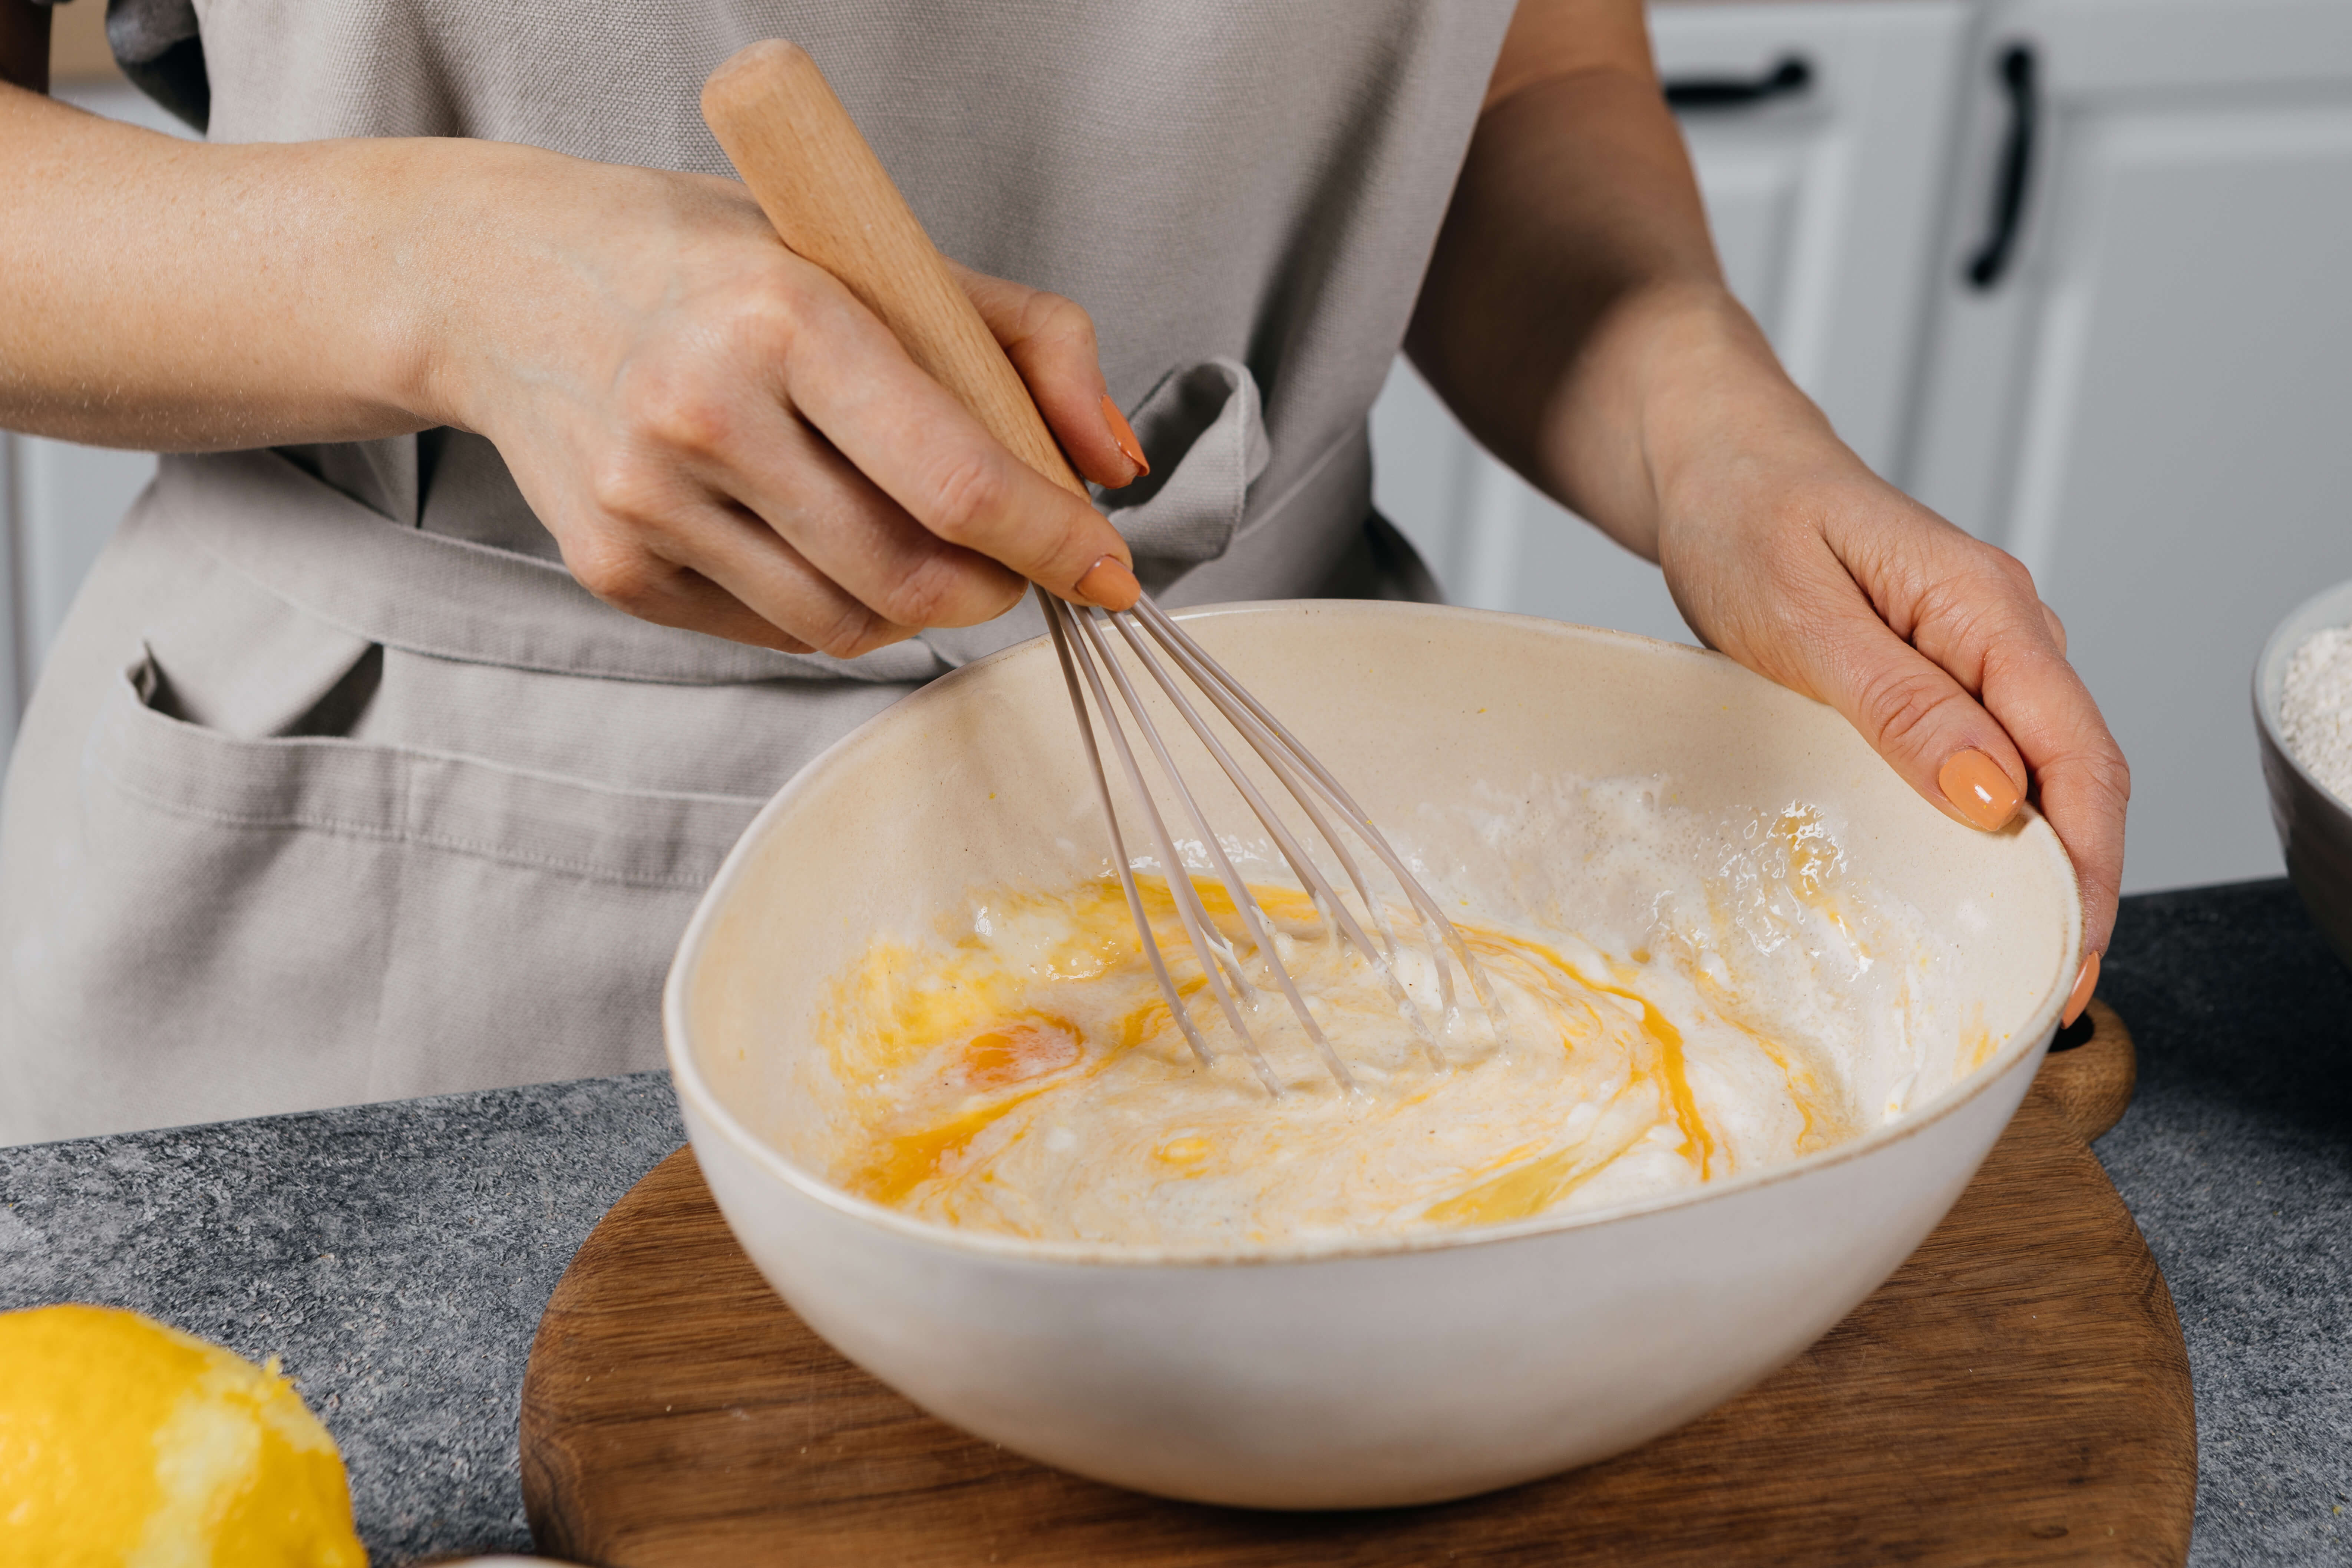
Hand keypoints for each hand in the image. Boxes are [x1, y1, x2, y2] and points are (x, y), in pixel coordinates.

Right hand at [418, 143, 1144, 656]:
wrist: (502, 278)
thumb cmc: (713, 262)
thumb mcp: (877, 254)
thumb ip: (1027, 344)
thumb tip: (1113, 466)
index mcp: (785, 317)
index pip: (958, 480)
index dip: (1055, 544)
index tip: (1109, 571)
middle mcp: (705, 413)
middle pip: (910, 579)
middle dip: (996, 589)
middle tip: (1013, 560)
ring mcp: (649, 502)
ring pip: (845, 625)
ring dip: (916, 607)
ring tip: (913, 539)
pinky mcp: (613, 568)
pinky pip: (772, 631)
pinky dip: (827, 605)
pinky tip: (810, 533)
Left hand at [1642, 299, 2127, 998]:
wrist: (1714, 466)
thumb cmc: (1746, 517)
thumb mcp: (1804, 614)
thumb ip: (1901, 704)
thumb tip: (1993, 796)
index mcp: (1987, 608)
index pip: (2079, 754)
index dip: (2087, 865)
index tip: (2072, 956)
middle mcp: (2003, 631)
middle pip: (2074, 777)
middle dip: (2071, 887)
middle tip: (2046, 991)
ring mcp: (1975, 654)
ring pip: (2035, 775)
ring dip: (2032, 867)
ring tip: (2011, 961)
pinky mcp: (1937, 676)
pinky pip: (1986, 760)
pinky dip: (1989, 828)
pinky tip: (1968, 885)